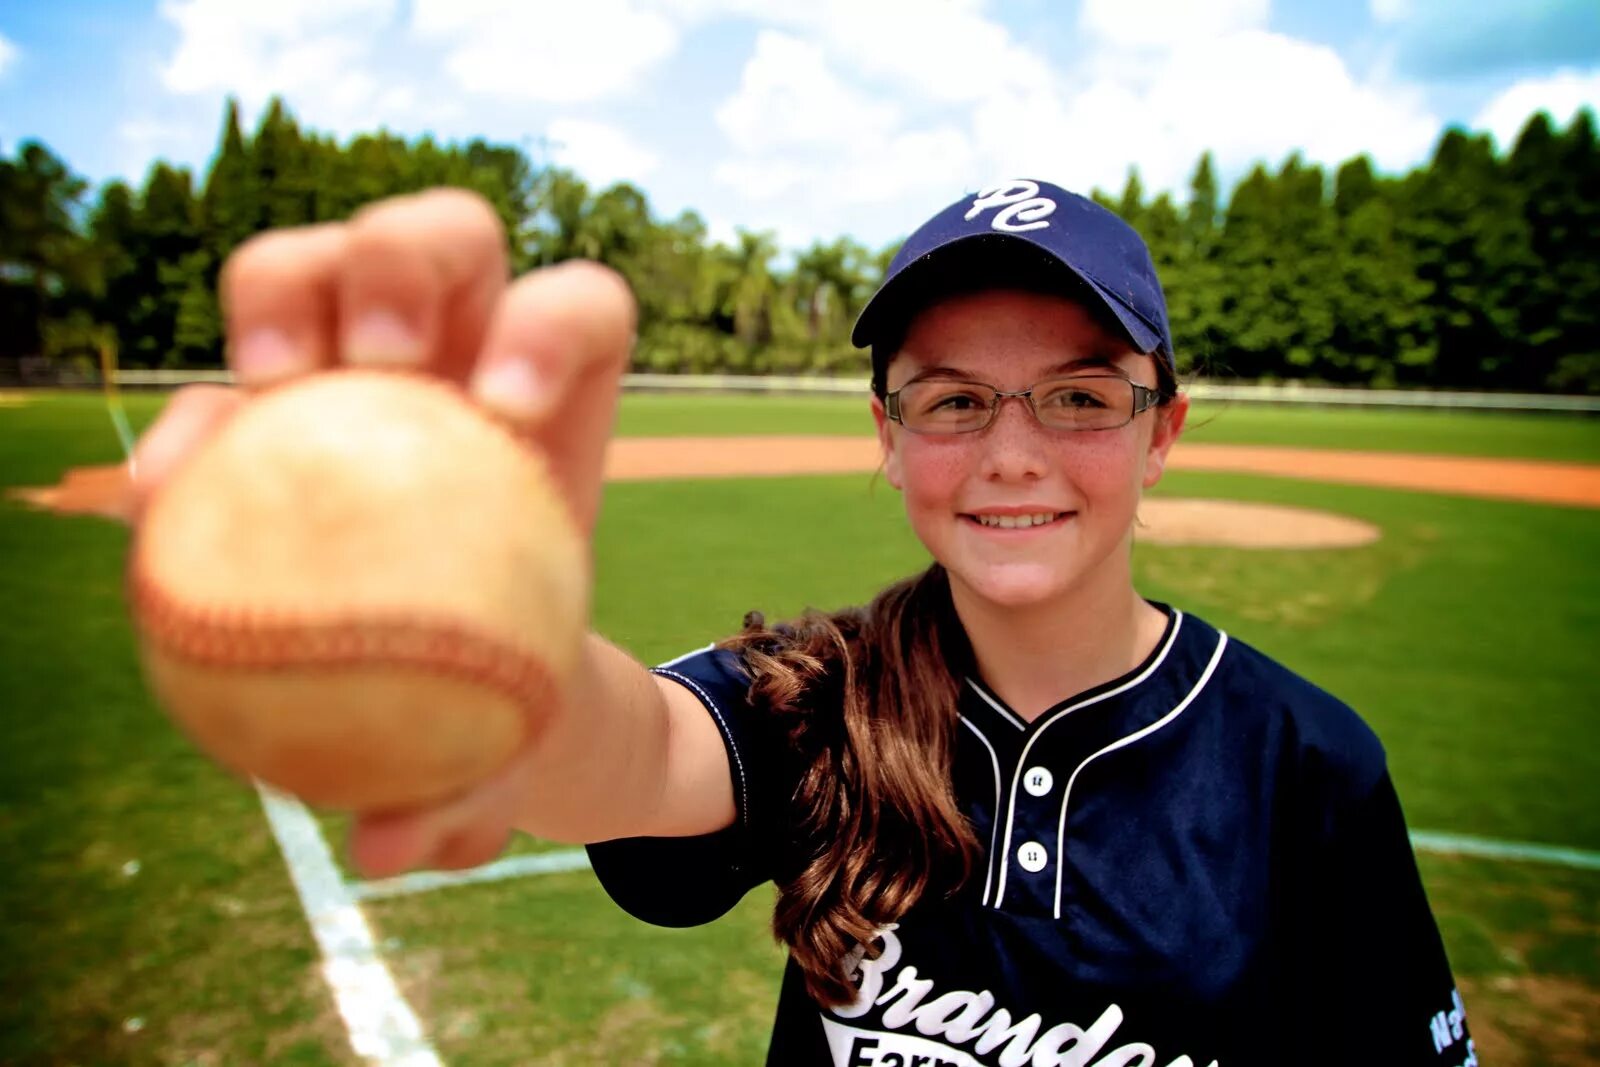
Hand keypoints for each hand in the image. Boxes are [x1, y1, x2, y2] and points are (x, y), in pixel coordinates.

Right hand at [127, 189, 636, 876]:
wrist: (453, 689)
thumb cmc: (507, 699)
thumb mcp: (517, 747)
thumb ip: (474, 785)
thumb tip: (392, 849)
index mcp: (555, 405)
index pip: (581, 311)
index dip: (551, 325)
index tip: (508, 412)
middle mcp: (455, 355)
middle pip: (446, 238)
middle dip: (411, 262)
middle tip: (381, 367)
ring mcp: (349, 366)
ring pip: (314, 266)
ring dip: (288, 291)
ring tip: (272, 383)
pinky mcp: (260, 410)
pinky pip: (211, 398)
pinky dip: (187, 433)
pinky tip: (160, 504)